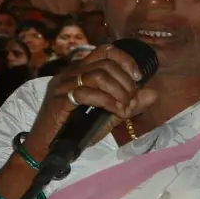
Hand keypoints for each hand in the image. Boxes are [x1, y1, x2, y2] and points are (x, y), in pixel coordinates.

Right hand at [21, 44, 157, 160]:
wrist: (46, 148)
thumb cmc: (74, 131)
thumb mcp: (107, 115)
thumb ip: (129, 104)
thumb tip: (153, 93)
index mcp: (80, 71)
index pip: (105, 50)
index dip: (125, 60)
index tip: (137, 77)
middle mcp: (70, 73)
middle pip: (105, 63)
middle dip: (126, 82)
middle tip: (131, 101)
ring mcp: (63, 85)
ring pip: (98, 75)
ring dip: (118, 92)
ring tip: (124, 108)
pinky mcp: (59, 99)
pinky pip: (87, 93)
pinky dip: (107, 102)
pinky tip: (115, 111)